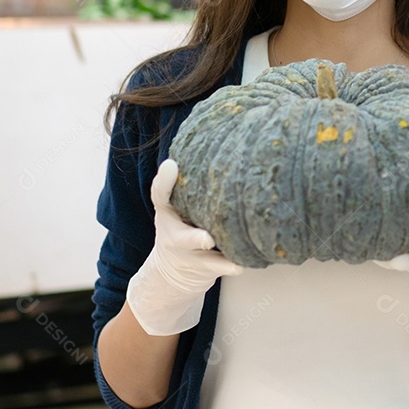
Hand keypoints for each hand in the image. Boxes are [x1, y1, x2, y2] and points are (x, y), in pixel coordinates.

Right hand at [126, 159, 244, 335]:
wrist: (171, 273)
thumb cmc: (185, 225)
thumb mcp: (179, 205)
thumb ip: (193, 182)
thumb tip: (228, 135)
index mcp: (169, 214)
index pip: (160, 196)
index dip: (164, 181)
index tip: (171, 165)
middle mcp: (176, 236)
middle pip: (183, 237)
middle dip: (195, 238)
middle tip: (207, 238)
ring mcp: (190, 256)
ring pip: (205, 259)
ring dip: (219, 258)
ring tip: (233, 258)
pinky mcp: (204, 270)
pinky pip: (221, 267)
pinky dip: (234, 264)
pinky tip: (249, 262)